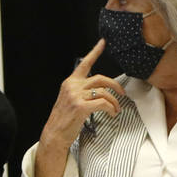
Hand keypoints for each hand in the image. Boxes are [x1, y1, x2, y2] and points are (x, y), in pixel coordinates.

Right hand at [35, 41, 127, 176]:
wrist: (54, 134)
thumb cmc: (63, 120)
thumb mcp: (70, 100)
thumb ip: (81, 91)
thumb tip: (100, 90)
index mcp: (70, 83)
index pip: (84, 64)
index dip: (95, 52)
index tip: (103, 43)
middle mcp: (73, 86)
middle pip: (101, 78)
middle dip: (115, 85)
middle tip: (122, 93)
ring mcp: (76, 96)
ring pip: (104, 92)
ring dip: (115, 101)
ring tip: (116, 110)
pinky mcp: (80, 106)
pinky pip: (103, 103)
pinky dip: (111, 109)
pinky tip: (111, 114)